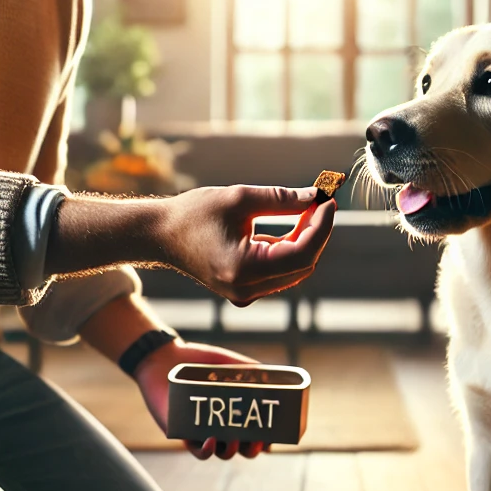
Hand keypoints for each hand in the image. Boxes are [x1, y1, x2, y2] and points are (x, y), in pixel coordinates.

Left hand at [134, 338, 271, 458]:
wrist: (165, 358)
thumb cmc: (196, 361)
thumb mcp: (229, 363)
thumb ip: (251, 371)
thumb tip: (276, 377)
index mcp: (234, 411)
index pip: (255, 431)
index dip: (267, 439)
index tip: (276, 437)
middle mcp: (220, 424)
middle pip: (242, 448)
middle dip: (254, 449)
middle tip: (261, 441)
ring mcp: (202, 431)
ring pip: (222, 452)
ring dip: (234, 451)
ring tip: (238, 440)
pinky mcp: (183, 433)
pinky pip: (197, 450)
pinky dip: (207, 451)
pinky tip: (212, 441)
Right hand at [159, 185, 334, 305]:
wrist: (161, 235)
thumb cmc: (193, 214)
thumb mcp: (239, 198)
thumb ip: (281, 198)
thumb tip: (315, 196)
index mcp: (244, 269)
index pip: (302, 253)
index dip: (322, 226)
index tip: (329, 201)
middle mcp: (247, 289)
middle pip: (303, 264)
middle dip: (317, 231)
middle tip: (321, 200)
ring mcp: (246, 294)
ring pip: (295, 269)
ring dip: (306, 239)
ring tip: (309, 208)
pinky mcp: (246, 290)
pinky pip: (281, 271)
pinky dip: (291, 248)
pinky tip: (295, 224)